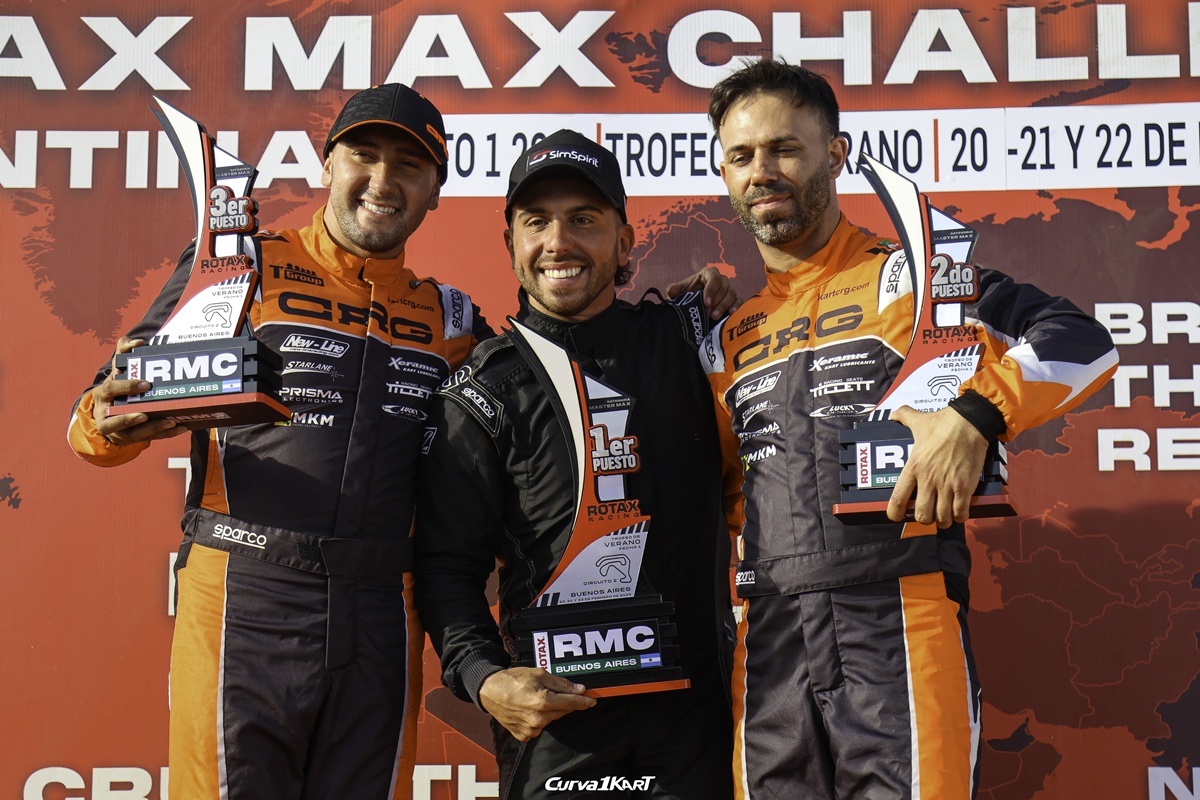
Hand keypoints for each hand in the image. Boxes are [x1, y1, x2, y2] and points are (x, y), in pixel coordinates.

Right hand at [91, 336, 187, 445]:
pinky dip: (165, 434)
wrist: (106, 412)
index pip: (111, 389)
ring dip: (152, 428)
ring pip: (132, 434)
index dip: (127, 387)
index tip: (146, 384)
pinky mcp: (130, 439)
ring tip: (171, 421)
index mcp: (103, 394)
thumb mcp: (117, 370)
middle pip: (115, 420)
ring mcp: (117, 430)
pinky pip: (148, 438)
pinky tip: (180, 427)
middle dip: (131, 418)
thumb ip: (124, 351)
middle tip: (147, 414)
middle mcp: (106, 414)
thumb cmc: (116, 387)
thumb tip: (138, 341)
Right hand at [479, 667, 595, 741]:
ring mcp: (531, 729)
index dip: (584, 701)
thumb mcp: (539, 674)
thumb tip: (579, 690)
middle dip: (564, 702)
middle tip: (555, 691)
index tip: (592, 700)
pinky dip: (539, 718)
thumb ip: (561, 684)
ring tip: (536, 697)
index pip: (571, 703)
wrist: (489, 691)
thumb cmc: (512, 679)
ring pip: (551, 719)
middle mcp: (538, 719)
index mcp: (543, 702)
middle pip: (562, 711)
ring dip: (550, 710)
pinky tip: (529, 708)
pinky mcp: (524, 735)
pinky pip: (539, 726)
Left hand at [665, 265, 737, 319]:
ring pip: (731, 295)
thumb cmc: (689, 295)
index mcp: (709, 274)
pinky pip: (739, 301)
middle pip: (723, 288)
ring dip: (724, 306)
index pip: (714, 278)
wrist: (695, 305)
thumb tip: (671, 291)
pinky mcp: (735, 299)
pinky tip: (731, 314)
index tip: (706, 302)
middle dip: (716, 302)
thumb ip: (675, 290)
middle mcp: (721, 280)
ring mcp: (729, 289)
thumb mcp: (680, 291)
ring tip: (714, 317)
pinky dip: (736, 306)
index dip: (711, 290)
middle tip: (708, 314)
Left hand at [887, 405, 988, 527]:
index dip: (895, 513)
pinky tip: (959, 513)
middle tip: (929, 513)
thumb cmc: (944, 423)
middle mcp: (928, 480)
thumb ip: (903, 417)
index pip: (898, 498)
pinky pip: (961, 513)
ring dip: (943, 520)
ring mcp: (947, 485)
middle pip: (922, 515)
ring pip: (942, 518)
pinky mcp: (965, 487)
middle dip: (925, 518)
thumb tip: (894, 413)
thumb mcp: (918, 420)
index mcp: (913, 467)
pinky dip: (960, 517)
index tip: (896, 517)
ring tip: (945, 515)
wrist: (969, 423)